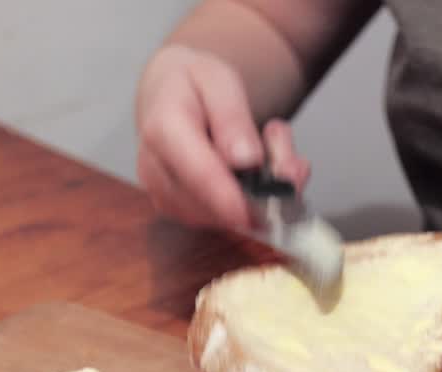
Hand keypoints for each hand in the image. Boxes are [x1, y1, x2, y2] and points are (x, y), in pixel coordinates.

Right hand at [134, 45, 309, 231]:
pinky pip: (226, 219)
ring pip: (224, 216)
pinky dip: (254, 199)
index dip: (232, 198)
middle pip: (214, 203)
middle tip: (285, 144)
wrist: (168, 95)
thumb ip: (232, 119)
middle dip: (262, 187)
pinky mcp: (182, 211)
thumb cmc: (192, 85)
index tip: (262, 212)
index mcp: (163, 130)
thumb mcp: (219, 81)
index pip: (198, 173)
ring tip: (273, 143)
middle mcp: (156, 171)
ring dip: (263, 191)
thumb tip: (246, 161)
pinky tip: (264, 168)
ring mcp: (166, 196)